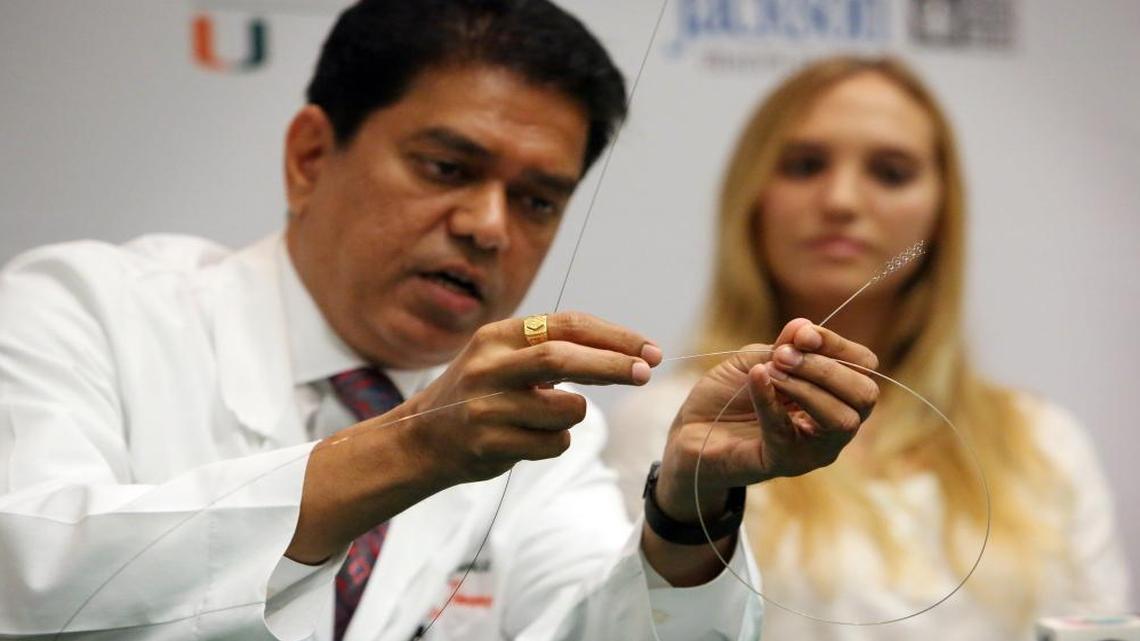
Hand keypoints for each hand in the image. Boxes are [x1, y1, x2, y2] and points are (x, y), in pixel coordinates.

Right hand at [400, 311, 661, 487]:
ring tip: (549, 416)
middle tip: (645, 373)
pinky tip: (528, 439)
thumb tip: (627, 351)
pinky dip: (557, 442)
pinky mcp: (489, 443)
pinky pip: (554, 443)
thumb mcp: (504, 357)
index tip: (648, 350)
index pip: (567, 324)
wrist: (421, 439)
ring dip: (575, 414)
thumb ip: (551, 347)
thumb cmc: (480, 394)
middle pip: (565, 359)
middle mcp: (489, 366)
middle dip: (613, 365)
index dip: (614, 337)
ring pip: (567, 409)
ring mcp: (487, 405)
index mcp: (497, 336)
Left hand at [655, 318, 878, 523]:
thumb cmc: (728, 397)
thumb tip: (803, 326)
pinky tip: (756, 378)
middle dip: (826, 368)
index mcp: (833, 396)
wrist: (690, 432)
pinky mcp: (780, 463)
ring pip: (841, 421)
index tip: (802, 332)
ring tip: (771, 369)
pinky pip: (786, 432)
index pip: (863, 368)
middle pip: (864, 396)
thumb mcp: (756, 360)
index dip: (838, 345)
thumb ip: (783, 346)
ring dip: (807, 386)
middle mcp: (831, 427)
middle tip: (783, 355)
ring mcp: (810, 451)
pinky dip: (771, 400)